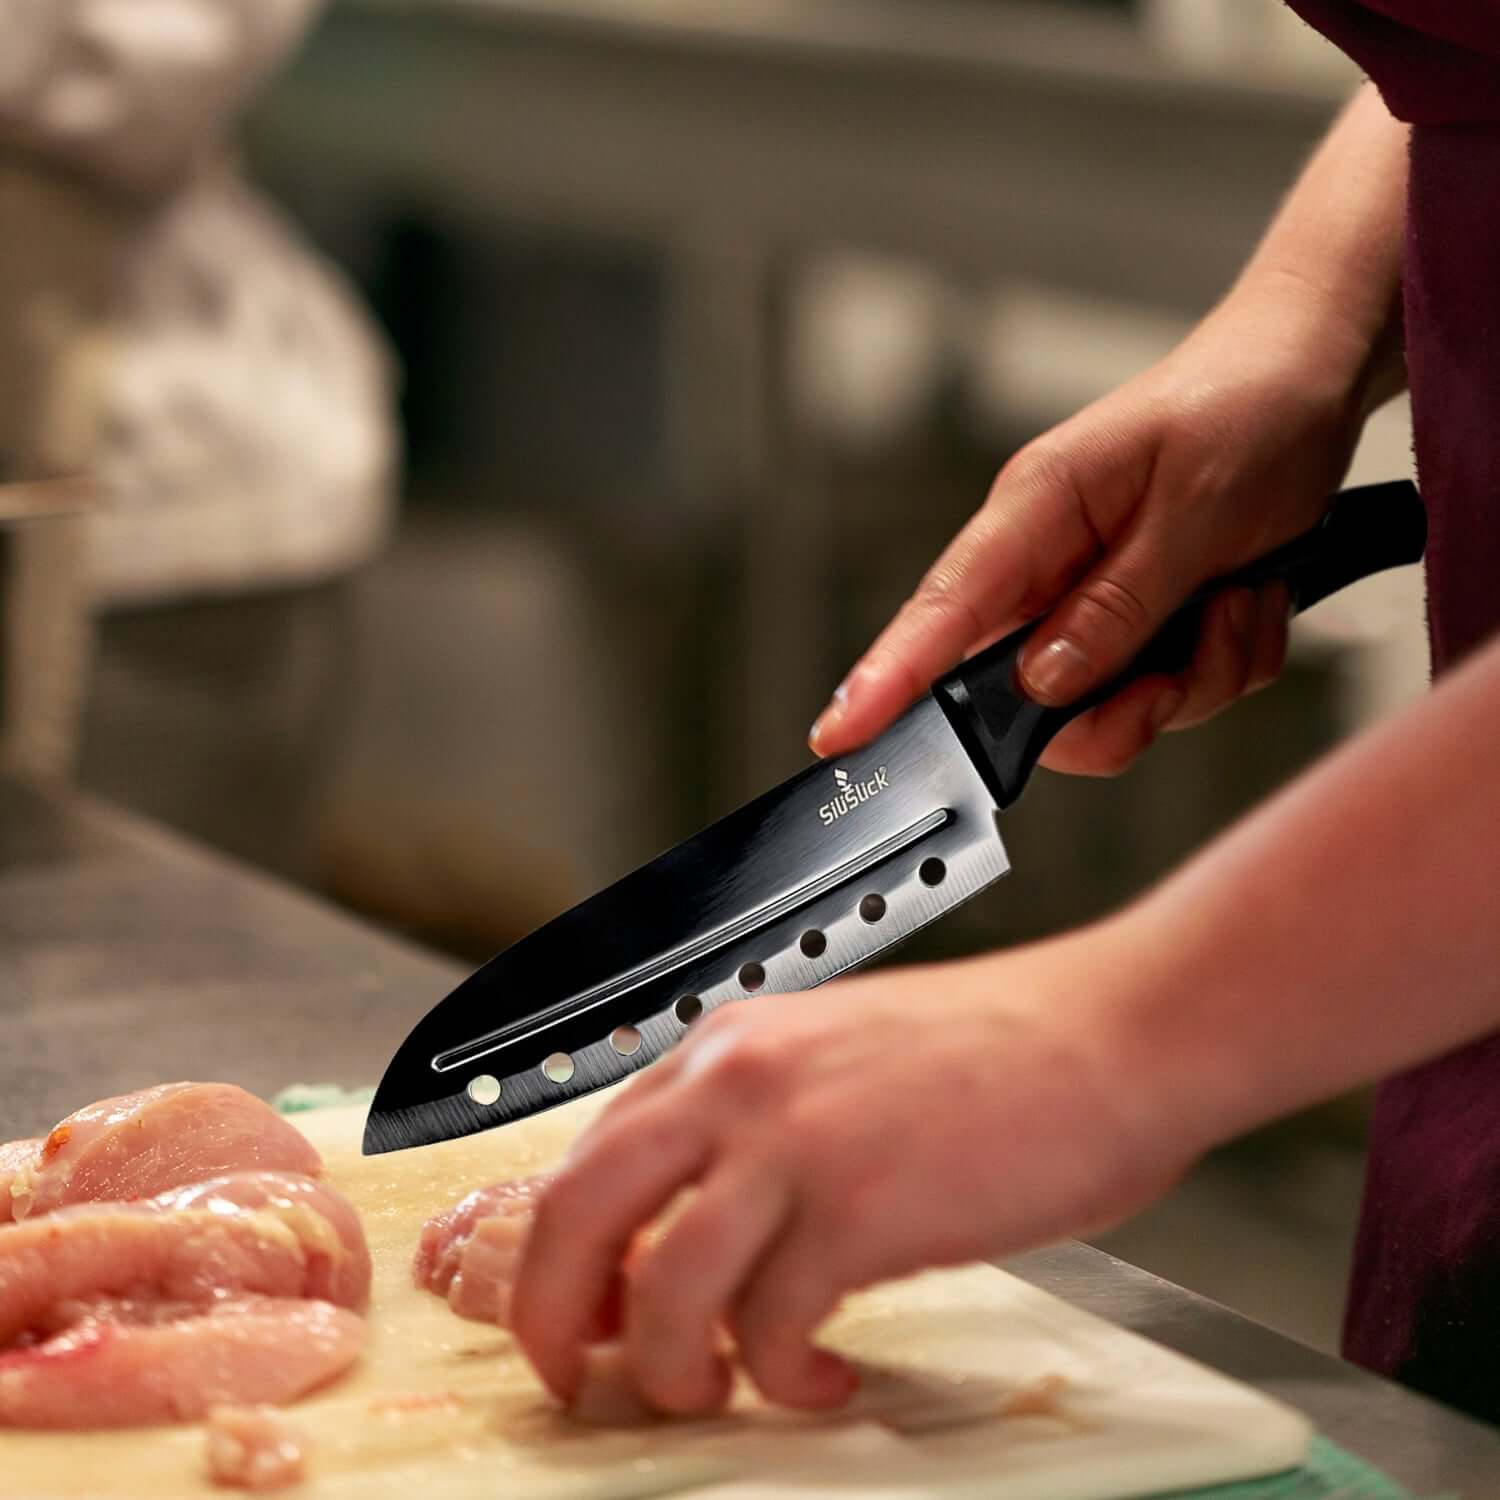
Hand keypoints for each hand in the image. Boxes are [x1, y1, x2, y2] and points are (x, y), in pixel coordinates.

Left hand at [509, 925, 1192, 1416]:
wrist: (1109, 1033)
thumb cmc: (1000, 1051)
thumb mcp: (841, 1057)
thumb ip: (761, 1122)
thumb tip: (704, 1219)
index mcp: (730, 1045)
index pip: (590, 1151)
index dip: (564, 1250)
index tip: (579, 1310)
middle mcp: (737, 1081)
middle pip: (576, 1211)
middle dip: (551, 1315)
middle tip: (576, 1376)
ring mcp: (791, 1142)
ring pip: (659, 1289)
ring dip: (670, 1369)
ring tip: (716, 1390)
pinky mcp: (858, 1209)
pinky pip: (769, 1330)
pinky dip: (783, 1379)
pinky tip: (824, 1378)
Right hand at [809, 283, 1380, 774]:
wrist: (1315, 374)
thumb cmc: (1247, 406)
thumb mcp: (1194, 507)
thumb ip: (1117, 604)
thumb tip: (1042, 683)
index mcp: (1037, 512)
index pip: (943, 610)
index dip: (888, 679)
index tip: (840, 733)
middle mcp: (1052, 565)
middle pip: (1033, 697)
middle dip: (1118, 706)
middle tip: (1178, 669)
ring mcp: (1097, 599)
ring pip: (1115, 706)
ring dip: (1194, 675)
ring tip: (1237, 597)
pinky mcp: (1144, 622)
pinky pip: (1177, 693)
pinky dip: (1228, 660)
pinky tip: (1250, 596)